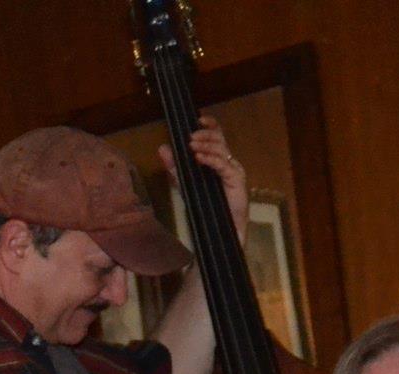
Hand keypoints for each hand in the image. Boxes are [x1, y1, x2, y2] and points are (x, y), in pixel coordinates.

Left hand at [160, 116, 248, 240]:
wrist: (221, 230)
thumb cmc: (206, 207)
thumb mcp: (185, 184)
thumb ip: (174, 167)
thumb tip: (162, 148)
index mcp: (218, 160)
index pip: (217, 136)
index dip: (210, 125)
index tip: (198, 118)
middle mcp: (228, 162)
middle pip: (219, 140)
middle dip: (205, 135)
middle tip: (190, 137)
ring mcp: (234, 170)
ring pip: (221, 150)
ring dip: (205, 145)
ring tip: (191, 146)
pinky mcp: (236, 180)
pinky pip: (223, 165)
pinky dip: (210, 160)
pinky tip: (198, 158)